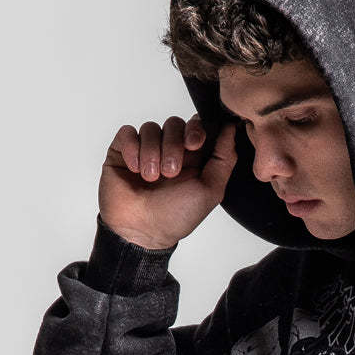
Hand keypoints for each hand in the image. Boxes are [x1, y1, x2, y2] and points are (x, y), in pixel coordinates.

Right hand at [98, 115, 238, 249]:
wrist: (141, 230)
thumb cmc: (175, 216)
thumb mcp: (210, 190)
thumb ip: (224, 158)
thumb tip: (231, 128)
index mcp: (192, 157)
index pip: (196, 125)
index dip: (196, 128)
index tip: (194, 144)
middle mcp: (169, 150)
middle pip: (174, 124)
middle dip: (174, 146)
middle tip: (171, 172)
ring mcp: (145, 149)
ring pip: (151, 128)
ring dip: (152, 153)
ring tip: (151, 179)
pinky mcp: (122, 150)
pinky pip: (128, 133)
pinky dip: (133, 150)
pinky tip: (134, 170)